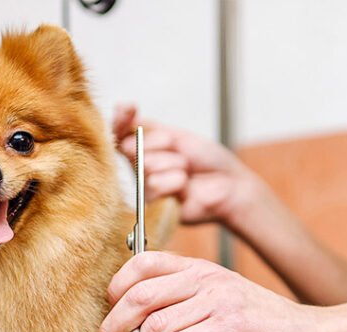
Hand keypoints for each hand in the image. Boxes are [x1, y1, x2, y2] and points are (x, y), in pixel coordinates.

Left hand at [96, 251, 318, 331]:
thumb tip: (133, 330)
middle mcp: (205, 278)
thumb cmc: (259, 326)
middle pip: (138, 296)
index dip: (114, 291)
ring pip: (153, 326)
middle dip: (111, 331)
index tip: (108, 324)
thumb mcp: (215, 304)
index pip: (141, 263)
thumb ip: (179, 306)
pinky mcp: (228, 328)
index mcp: (197, 268)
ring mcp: (217, 301)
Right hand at [113, 103, 271, 228]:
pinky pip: (155, 185)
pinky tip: (185, 187)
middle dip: (162, 144)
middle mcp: (138, 168)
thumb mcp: (176, 135)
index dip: (119, 119)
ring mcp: (145, 187)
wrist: (230, 184)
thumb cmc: (207, 160)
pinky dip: (176, 182)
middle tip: (182, 153)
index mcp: (142, 148)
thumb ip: (147, 126)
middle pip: (131, 147)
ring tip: (187, 171)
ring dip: (174, 164)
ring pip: (146, 166)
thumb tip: (121, 108)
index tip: (128, 109)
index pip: (117, 131)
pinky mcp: (153, 207)